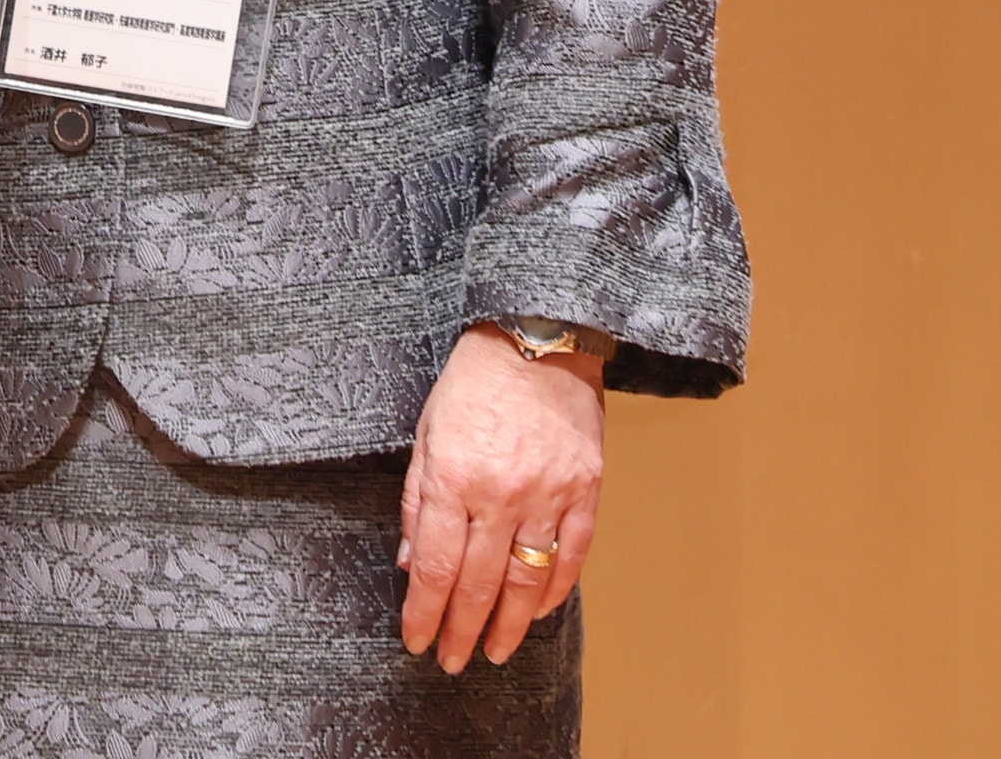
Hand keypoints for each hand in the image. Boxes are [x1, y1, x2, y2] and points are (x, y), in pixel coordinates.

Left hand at [398, 326, 605, 672]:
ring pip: (528, 580)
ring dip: (509, 625)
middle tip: (453, 661)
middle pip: (480, 584)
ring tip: (495, 652)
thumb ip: (419, 502)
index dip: (426, 613)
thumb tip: (413, 564)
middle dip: (463, 631)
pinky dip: (554, 590)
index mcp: (454, 478)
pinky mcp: (587, 490)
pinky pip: (572, 555)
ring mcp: (549, 495)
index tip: (417, 642)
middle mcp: (501, 494)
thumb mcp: (426, 433)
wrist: (537, 339)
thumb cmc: (472, 382)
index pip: (437, 567)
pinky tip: (535, 611)